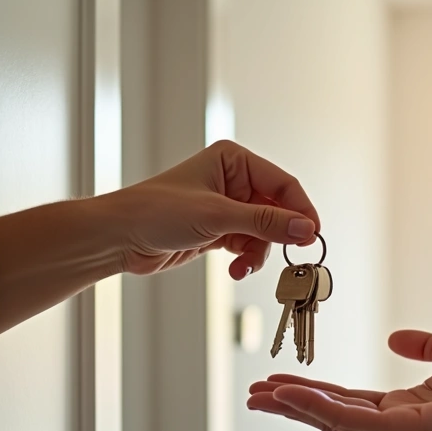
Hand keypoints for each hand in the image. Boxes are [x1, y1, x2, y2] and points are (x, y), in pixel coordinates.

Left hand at [91, 140, 320, 279]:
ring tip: (244, 266)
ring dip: (259, 253)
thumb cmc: (156, 212)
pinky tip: (235, 269)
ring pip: (264, 233)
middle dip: (277, 236)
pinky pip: (248, 245)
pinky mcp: (218, 231)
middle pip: (277, 210)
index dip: (301, 210)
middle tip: (288, 258)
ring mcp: (226, 207)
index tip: (313, 236)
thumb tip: (306, 229)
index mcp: (234, 160)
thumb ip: (265, 223)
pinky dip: (247, 259)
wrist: (119, 238)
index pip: (283, 184)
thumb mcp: (217, 216)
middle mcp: (233, 180)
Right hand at [246, 330, 431, 430]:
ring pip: (334, 422)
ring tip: (262, 395)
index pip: (345, 405)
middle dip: (290, 407)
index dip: (310, 395)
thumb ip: (424, 346)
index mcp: (401, 414)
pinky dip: (318, 408)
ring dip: (295, 407)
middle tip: (254, 395)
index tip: (279, 382)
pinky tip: (293, 395)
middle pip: (330, 419)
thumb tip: (394, 338)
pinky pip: (352, 421)